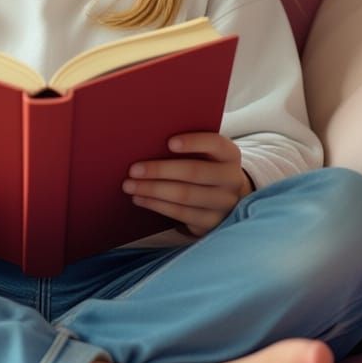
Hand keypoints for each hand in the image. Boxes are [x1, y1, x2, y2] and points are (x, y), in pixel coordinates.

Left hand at [122, 132, 254, 237]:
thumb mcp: (204, 154)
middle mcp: (231, 179)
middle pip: (194, 173)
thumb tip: (148, 139)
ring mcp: (223, 204)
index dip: (194, 143)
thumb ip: (188, 146)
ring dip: (153, 190)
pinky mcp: (211, 222)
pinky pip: (181, 214)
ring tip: (130, 185)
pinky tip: (140, 199)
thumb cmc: (204, 166)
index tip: (169, 142)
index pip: (215, 144)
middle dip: (160, 170)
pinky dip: (157, 205)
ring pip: (185, 195)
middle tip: (133, 169)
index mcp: (230, 155)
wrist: (223, 197)